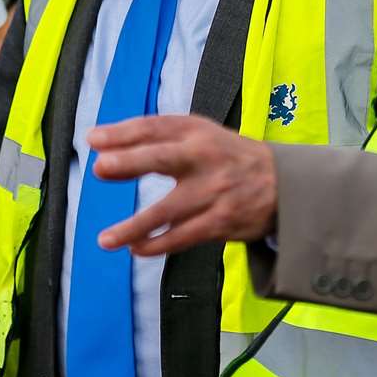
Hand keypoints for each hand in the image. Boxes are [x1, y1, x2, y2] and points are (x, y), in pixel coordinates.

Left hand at [87, 115, 277, 256]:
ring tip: (106, 239)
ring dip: (135, 226)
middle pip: (163, 158)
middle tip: (101, 168)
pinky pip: (183, 237)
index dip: (122, 132)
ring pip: (168, 211)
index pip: (154, 127)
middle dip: (131, 162)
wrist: (283, 184)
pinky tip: (136, 249)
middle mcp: (204, 158)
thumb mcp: (197, 135)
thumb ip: (152, 139)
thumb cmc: (227, 156)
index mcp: (195, 132)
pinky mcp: (221, 221)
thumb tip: (100, 145)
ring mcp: (213, 191)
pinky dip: (157, 245)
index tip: (93, 139)